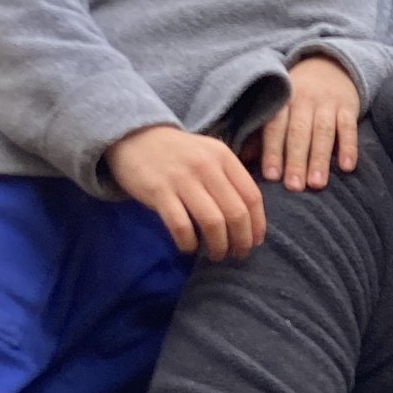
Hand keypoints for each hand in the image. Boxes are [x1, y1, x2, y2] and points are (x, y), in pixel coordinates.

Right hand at [106, 123, 265, 260]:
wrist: (134, 137)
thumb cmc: (178, 154)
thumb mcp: (209, 155)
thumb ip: (229, 179)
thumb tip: (250, 220)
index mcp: (223, 157)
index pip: (252, 196)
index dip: (257, 224)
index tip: (255, 241)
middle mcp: (206, 166)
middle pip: (235, 213)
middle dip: (241, 241)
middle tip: (237, 254)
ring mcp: (182, 178)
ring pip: (212, 222)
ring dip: (218, 246)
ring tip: (216, 255)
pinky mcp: (158, 191)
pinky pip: (181, 226)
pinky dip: (188, 243)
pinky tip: (189, 247)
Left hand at [259, 55, 360, 190]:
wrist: (329, 65)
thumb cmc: (297, 96)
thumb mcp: (278, 106)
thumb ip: (261, 133)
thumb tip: (242, 160)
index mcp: (282, 101)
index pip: (275, 127)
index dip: (272, 151)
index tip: (271, 176)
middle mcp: (303, 100)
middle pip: (298, 132)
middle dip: (296, 160)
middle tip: (294, 187)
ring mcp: (327, 103)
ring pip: (323, 132)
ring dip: (320, 158)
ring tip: (317, 184)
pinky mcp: (348, 106)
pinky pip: (348, 127)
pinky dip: (349, 146)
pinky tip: (347, 166)